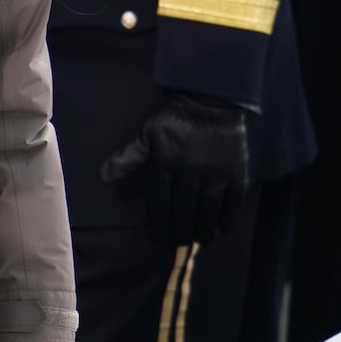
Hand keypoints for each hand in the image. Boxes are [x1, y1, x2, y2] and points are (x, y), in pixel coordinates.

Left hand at [100, 90, 249, 245]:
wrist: (211, 98)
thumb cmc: (175, 119)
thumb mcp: (147, 135)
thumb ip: (129, 158)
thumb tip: (102, 178)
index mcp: (166, 166)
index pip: (160, 206)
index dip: (159, 227)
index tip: (159, 239)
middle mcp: (190, 174)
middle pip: (183, 214)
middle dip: (179, 233)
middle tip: (178, 242)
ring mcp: (216, 175)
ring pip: (208, 214)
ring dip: (202, 232)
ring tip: (199, 239)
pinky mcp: (237, 173)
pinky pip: (232, 204)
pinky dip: (226, 220)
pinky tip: (221, 229)